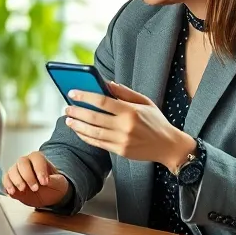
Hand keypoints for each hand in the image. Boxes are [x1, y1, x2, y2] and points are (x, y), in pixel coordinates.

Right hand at [3, 152, 70, 207]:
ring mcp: (17, 171)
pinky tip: (12, 192)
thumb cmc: (54, 185)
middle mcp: (26, 162)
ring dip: (16, 180)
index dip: (39, 169)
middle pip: (22, 163)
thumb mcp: (60, 183)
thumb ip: (55, 180)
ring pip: (12, 170)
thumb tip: (48, 180)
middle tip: (35, 188)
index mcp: (39, 159)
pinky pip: (5, 179)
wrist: (48, 195)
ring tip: (23, 190)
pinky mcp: (10, 181)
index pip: (36, 158)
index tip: (44, 183)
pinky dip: (7, 185)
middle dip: (27, 176)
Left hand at [64, 82, 195, 168]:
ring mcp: (122, 140)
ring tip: (68, 119)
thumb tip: (106, 83)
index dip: (85, 96)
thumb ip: (125, 92)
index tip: (72, 92)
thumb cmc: (156, 121)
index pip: (102, 101)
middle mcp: (125, 127)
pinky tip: (79, 131)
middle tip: (67, 107)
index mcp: (131, 111)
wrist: (169, 146)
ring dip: (78, 125)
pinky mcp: (120, 151)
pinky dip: (86, 137)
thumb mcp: (145, 102)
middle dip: (77, 111)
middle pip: (94, 118)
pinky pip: (98, 143)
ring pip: (93, 132)